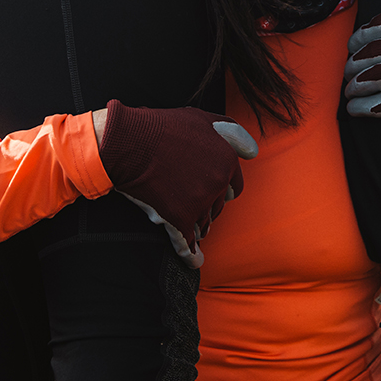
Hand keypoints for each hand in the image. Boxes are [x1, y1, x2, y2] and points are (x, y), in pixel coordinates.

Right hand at [95, 101, 256, 265]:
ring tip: (186, 227)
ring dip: (197, 227)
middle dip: (207, 207)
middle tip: (188, 203)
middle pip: (218, 206)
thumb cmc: (161, 127)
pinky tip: (193, 261)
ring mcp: (200, 202)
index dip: (221, 190)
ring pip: (204, 225)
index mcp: (227, 160)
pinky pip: (188, 243)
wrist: (128, 142)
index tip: (208, 191)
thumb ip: (231, 134)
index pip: (234, 187)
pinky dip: (190, 254)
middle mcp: (218, 182)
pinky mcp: (180, 219)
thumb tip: (252, 151)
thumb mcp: (201, 119)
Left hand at [343, 0, 380, 132]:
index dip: (362, 35)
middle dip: (355, 62)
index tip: (356, 44)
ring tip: (351, 88)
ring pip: (371, 76)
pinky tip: (355, 107)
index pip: (379, 24)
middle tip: (351, 69)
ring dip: (355, 84)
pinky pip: (379, 102)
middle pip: (370, 51)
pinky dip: (362, 107)